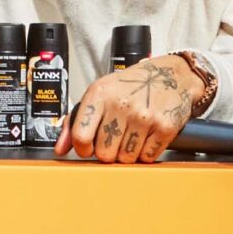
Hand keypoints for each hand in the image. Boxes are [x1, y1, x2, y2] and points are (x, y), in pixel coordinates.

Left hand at [57, 56, 198, 162]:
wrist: (171, 74)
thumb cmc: (132, 85)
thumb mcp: (99, 93)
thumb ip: (75, 121)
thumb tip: (60, 148)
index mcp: (100, 93)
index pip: (81, 136)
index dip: (83, 149)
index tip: (88, 147)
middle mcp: (122, 104)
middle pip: (104, 154)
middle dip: (108, 152)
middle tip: (115, 138)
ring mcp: (144, 116)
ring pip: (126, 158)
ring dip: (127, 153)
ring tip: (132, 134)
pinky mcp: (164, 127)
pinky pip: (147, 157)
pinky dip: (145, 152)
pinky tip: (146, 136)